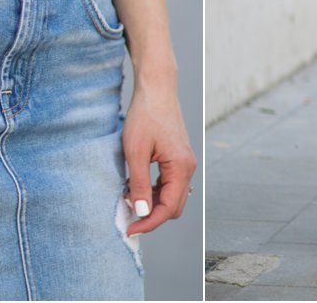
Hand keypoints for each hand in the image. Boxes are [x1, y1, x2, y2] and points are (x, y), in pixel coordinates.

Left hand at [121, 85, 195, 236]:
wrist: (156, 88)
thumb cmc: (145, 115)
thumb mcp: (135, 152)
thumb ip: (138, 184)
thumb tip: (141, 211)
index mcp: (181, 167)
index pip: (168, 208)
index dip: (149, 223)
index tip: (130, 228)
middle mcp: (187, 167)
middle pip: (173, 206)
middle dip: (152, 215)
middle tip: (128, 216)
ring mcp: (184, 162)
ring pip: (171, 196)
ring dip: (152, 202)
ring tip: (128, 197)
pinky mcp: (178, 157)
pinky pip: (169, 183)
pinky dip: (154, 190)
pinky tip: (136, 185)